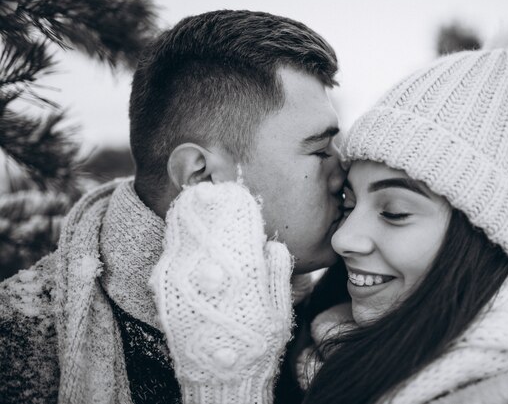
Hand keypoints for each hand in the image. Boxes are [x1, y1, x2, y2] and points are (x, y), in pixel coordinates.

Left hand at [151, 181, 293, 401]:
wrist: (223, 378)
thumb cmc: (257, 346)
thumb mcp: (279, 312)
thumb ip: (277, 276)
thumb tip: (273, 245)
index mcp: (244, 277)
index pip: (240, 234)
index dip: (237, 212)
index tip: (234, 193)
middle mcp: (213, 276)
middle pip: (208, 233)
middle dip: (206, 210)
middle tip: (204, 189)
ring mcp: (187, 286)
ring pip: (185, 244)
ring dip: (187, 221)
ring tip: (189, 201)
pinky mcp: (168, 299)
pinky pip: (169, 263)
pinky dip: (174, 245)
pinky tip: (175, 232)